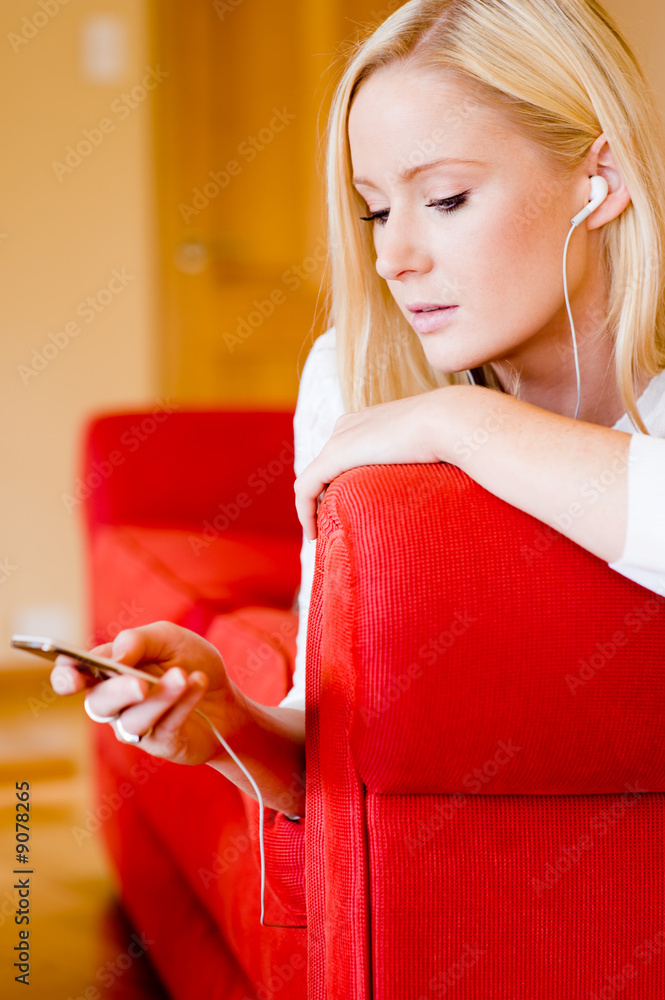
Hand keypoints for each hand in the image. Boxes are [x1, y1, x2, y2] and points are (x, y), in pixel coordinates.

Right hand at [50, 622, 241, 765]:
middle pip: (99, 702)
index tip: (71, 674)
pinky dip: (182, 702)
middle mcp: (116, 702)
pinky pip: (165, 725)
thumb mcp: (167, 637)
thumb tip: (115, 659)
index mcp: (109, 671)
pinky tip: (198, 682)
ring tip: (183, 677)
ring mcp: (135, 727)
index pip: (75, 674)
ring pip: (132, 719)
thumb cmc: (189, 662)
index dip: (66, 675)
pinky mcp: (161, 743)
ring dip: (160, 696)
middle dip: (118, 691)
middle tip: (141, 683)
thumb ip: (137, 640)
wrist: (225, 696)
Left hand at [294, 389, 449, 539]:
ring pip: (313, 479)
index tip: (344, 510)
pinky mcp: (334, 455)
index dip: (337, 484)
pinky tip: (314, 533)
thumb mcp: (426, 448)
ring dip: (311, 508)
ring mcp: (339, 439)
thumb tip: (433, 482)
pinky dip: (305, 511)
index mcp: (366, 421)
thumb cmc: (448, 436)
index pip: (342, 455)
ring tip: (321, 535)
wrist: (446, 421)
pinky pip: (306, 488)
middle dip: (323, 498)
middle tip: (330, 528)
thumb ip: (416, 460)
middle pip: (325, 468)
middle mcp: (347, 426)